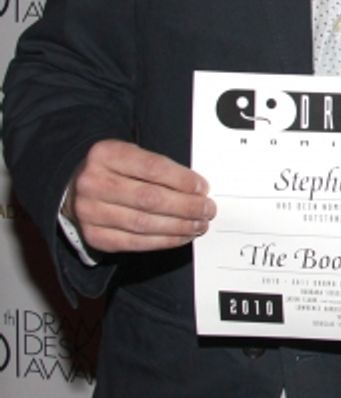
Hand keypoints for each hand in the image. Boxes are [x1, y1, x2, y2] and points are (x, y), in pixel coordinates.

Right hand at [65, 139, 213, 252]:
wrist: (75, 189)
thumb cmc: (114, 170)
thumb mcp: (131, 155)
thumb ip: (159, 168)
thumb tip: (198, 189)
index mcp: (105, 154)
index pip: (152, 168)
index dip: (182, 180)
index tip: (203, 188)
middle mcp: (93, 183)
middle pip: (149, 199)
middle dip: (186, 206)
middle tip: (207, 209)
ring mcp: (90, 212)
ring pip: (144, 223)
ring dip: (179, 226)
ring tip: (199, 224)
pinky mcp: (94, 236)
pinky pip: (135, 242)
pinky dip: (163, 241)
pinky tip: (181, 236)